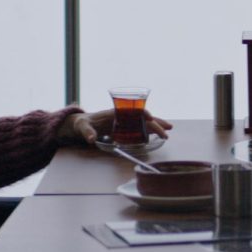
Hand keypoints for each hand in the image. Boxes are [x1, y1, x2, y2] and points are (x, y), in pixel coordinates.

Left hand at [57, 110, 172, 144]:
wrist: (82, 124)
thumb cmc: (82, 123)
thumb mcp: (82, 127)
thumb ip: (87, 133)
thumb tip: (91, 139)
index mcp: (114, 113)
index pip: (132, 111)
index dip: (141, 114)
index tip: (150, 118)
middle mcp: (123, 116)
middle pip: (142, 118)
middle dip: (155, 123)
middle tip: (167, 130)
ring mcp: (125, 122)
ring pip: (144, 123)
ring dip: (156, 125)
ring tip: (169, 130)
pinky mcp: (125, 128)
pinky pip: (140, 129)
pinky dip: (150, 131)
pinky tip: (158, 134)